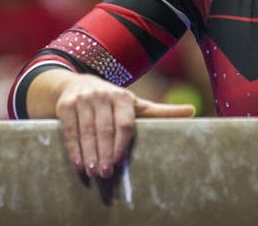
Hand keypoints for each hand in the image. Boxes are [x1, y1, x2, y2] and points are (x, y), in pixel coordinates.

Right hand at [52, 72, 194, 178]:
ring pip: (87, 130)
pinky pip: (70, 130)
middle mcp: (104, 94)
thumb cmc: (112, 101)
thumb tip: (192, 111)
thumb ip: (160, 112)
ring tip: (92, 171)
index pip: (125, 123)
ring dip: (89, 154)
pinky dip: (74, 148)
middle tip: (105, 174)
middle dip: (104, 153)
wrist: (76, 84)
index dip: (121, 144)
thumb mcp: (135, 105)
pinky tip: (78, 163)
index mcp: (124, 96)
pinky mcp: (66, 105)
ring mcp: (83, 99)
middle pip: (105, 129)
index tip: (119, 162)